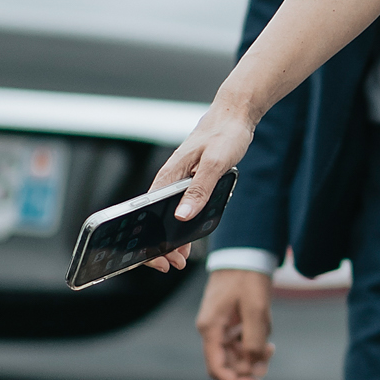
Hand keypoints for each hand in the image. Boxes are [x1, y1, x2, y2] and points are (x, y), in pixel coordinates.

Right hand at [143, 102, 255, 272]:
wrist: (234, 115)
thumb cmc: (225, 134)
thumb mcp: (215, 163)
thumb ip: (199, 189)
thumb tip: (182, 217)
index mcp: (168, 176)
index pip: (145, 214)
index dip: (147, 240)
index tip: (157, 258)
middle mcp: (168, 179)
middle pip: (153, 219)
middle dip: (158, 244)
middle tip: (172, 264)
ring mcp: (178, 181)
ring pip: (167, 216)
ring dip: (171, 238)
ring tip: (181, 258)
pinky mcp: (189, 181)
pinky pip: (180, 208)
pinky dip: (182, 226)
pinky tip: (188, 238)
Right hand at [196, 267, 273, 379]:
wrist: (245, 253)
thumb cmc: (248, 279)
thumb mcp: (256, 311)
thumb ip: (254, 342)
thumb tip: (255, 369)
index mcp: (211, 329)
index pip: (217, 369)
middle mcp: (212, 331)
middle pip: (227, 364)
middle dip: (249, 366)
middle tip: (270, 354)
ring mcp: (220, 326)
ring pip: (236, 354)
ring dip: (254, 353)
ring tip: (270, 342)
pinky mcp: (229, 321)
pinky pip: (240, 341)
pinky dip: (254, 341)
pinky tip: (266, 330)